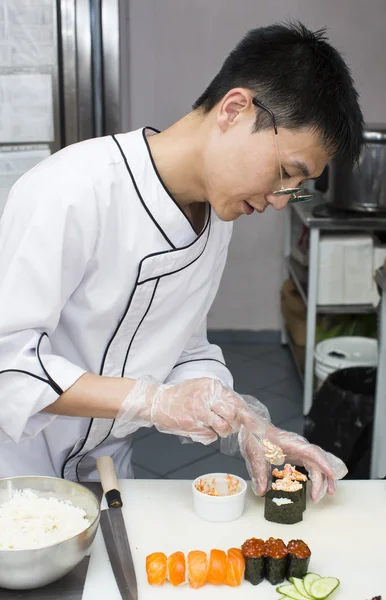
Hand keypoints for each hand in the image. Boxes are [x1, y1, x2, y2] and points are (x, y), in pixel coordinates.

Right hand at [113, 377, 257, 443]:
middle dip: (233, 424)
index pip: (236, 402)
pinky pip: (210, 436)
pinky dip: (207, 435)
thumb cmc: (181, 396)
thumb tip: (240, 410)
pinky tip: (198, 427)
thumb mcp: (202, 388)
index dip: (249, 417)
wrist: (157, 401)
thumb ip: (220, 397)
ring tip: (210, 425)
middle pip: (233, 416)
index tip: (258, 427)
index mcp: (212, 386)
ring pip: (224, 428)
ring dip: (220, 431)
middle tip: (225, 423)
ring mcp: (200, 410)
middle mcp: (207, 396)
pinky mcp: (193, 424)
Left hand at [239, 423, 347, 502]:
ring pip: (317, 463)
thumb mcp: (255, 455)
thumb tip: (262, 490)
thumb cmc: (256, 436)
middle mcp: (299, 446)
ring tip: (325, 493)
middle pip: (318, 461)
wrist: (253, 428)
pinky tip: (316, 485)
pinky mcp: (297, 454)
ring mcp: (300, 449)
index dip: (323, 463)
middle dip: (325, 478)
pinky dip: (316, 475)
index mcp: (292, 443)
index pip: (312, 452)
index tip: (332, 474)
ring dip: (323, 478)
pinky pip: (311, 464)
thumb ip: (260, 472)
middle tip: (325, 494)